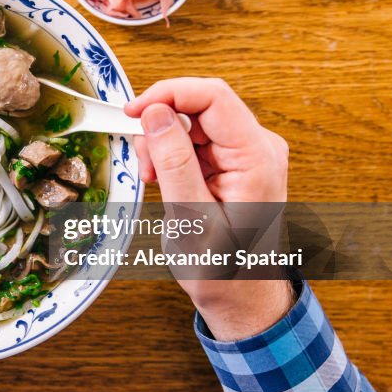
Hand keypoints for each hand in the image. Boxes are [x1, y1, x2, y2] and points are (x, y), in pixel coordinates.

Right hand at [124, 78, 293, 339]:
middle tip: (143, 164)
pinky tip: (164, 180)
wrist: (241, 296)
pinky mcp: (233, 161)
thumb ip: (175, 162)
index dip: (168, 94)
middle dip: (162, 125)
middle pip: (200, 106)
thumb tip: (155, 113)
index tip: (133, 111)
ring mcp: (247, 154)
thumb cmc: (222, 270)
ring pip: (193, 121)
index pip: (213, 97)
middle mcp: (258, 148)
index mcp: (257, 159)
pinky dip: (171, 154)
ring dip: (163, 143)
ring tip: (154, 180)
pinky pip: (195, 139)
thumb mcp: (191, 219)